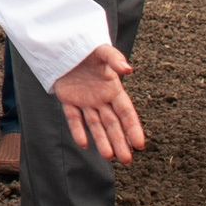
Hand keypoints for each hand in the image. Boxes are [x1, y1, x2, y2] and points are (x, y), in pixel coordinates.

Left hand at [50, 43, 145, 162]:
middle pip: (112, 124)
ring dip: (102, 141)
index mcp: (113, 89)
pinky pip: (73, 118)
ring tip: (109, 157)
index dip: (133, 128)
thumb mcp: (102, 51)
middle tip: (127, 161)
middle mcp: (101, 99)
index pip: (126, 113)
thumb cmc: (88, 48)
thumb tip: (129, 69)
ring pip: (95, 125)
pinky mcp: (68, 100)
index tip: (140, 145)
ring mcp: (85, 101)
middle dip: (120, 142)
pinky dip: (78, 130)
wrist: (65, 44)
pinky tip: (83, 144)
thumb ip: (115, 59)